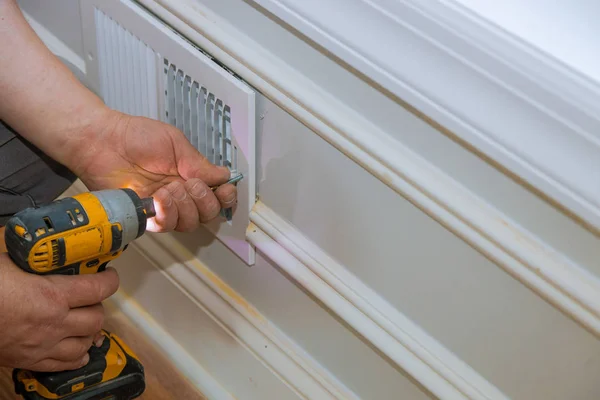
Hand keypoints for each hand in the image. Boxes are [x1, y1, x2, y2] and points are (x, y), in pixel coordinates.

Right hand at [0, 254, 118, 371]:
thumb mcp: (11, 263)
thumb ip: (36, 261)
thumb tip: (49, 252)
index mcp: (52, 295)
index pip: (98, 289)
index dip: (110, 280)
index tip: (109, 275)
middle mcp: (54, 324)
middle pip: (97, 318)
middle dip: (98, 306)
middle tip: (91, 298)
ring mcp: (42, 346)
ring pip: (85, 344)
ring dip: (90, 332)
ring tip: (86, 321)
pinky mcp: (29, 361)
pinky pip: (65, 364)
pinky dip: (77, 356)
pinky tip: (78, 348)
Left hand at [72, 111, 236, 232]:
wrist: (103, 142)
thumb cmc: (136, 136)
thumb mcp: (175, 143)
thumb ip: (199, 163)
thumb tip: (223, 176)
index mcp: (191, 175)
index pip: (218, 195)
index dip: (226, 197)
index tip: (225, 190)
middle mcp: (181, 194)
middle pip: (208, 214)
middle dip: (205, 201)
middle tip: (189, 184)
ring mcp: (164, 207)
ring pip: (190, 223)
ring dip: (185, 207)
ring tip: (170, 189)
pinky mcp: (146, 216)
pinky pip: (166, 226)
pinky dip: (167, 214)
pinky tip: (160, 198)